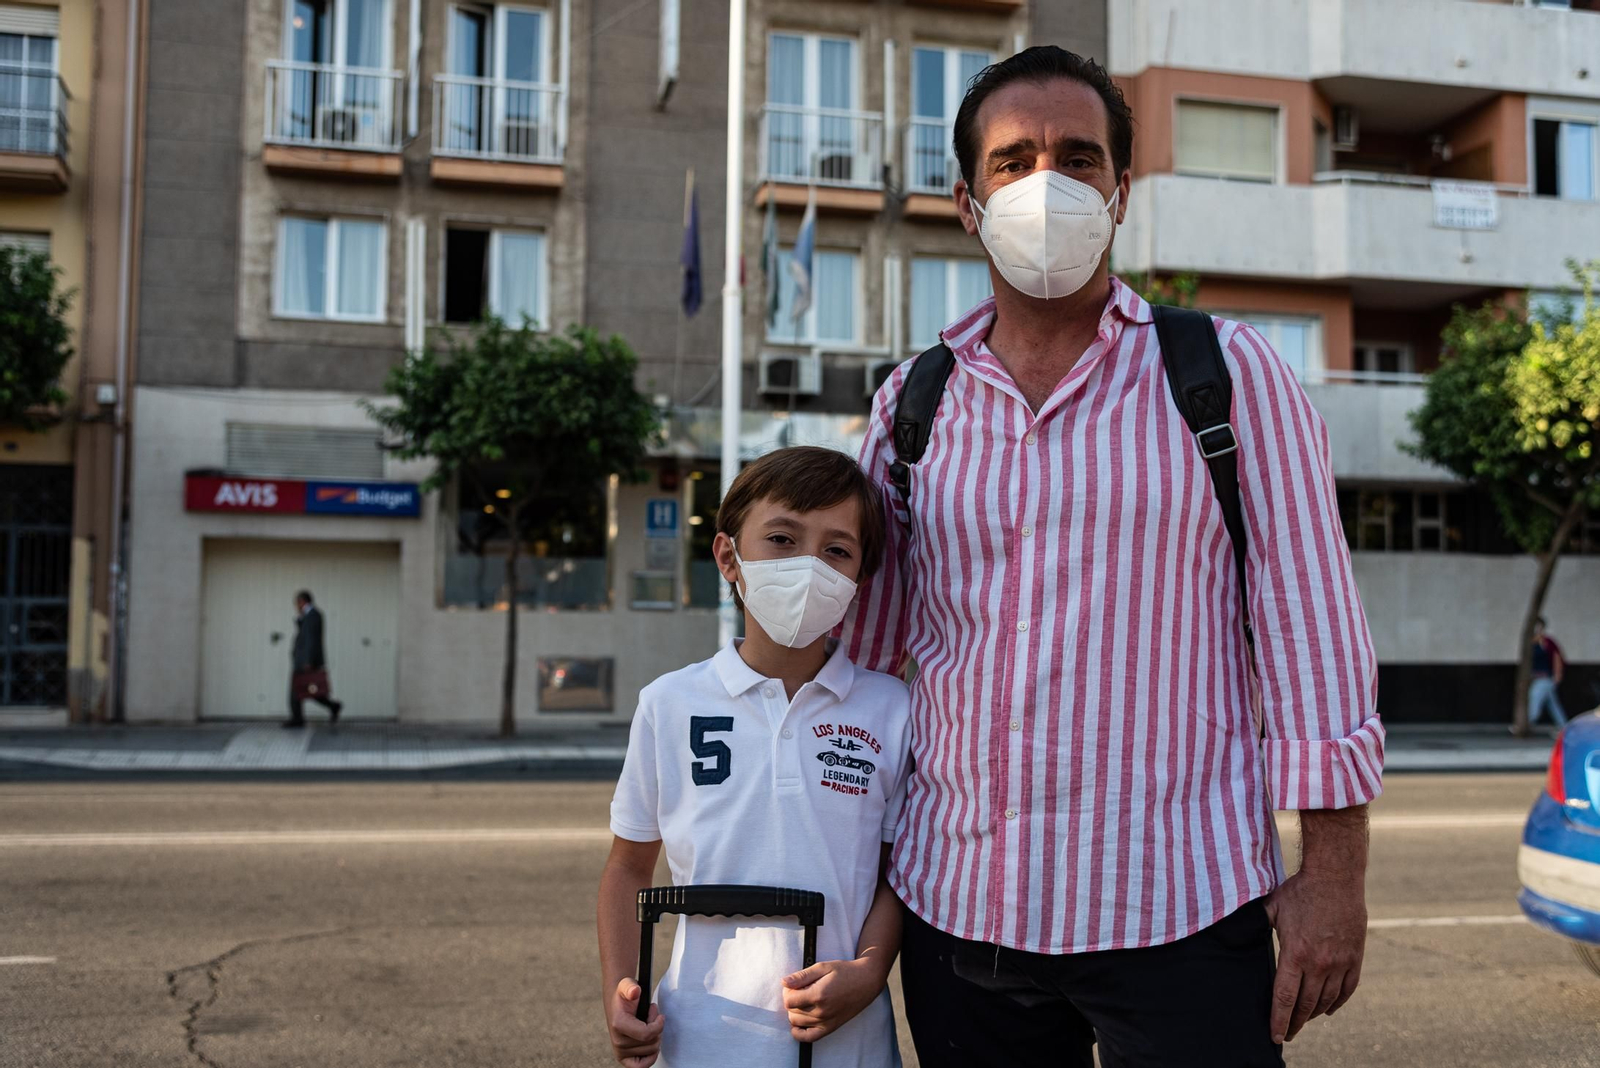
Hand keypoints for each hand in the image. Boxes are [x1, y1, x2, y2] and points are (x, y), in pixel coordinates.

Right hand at [605, 977, 663, 1067]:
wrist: (617, 1004)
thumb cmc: (625, 995)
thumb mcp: (627, 985)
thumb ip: (630, 987)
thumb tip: (635, 992)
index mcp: (619, 1025)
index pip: (648, 1034)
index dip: (658, 1024)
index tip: (659, 1015)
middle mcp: (618, 1041)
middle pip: (652, 1043)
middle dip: (657, 1028)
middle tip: (651, 1017)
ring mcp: (620, 1051)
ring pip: (652, 1051)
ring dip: (655, 1038)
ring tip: (649, 1025)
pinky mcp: (624, 1058)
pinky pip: (641, 1067)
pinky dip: (650, 1058)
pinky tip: (650, 1044)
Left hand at [781, 956, 885, 1043]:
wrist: (866, 982)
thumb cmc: (844, 971)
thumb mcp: (823, 967)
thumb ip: (802, 976)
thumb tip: (784, 982)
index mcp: (818, 995)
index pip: (788, 1000)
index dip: (787, 991)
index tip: (794, 985)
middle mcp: (822, 1011)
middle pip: (791, 1012)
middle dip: (791, 1000)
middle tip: (800, 990)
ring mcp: (826, 1022)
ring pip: (797, 1022)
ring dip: (795, 1012)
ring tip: (804, 1000)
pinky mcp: (831, 1028)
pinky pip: (808, 1037)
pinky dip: (799, 1032)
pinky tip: (799, 1022)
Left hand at [1263, 867, 1366, 1043]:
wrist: (1335, 877)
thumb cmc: (1299, 891)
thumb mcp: (1271, 909)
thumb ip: (1257, 927)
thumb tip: (1238, 933)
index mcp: (1295, 953)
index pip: (1284, 998)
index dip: (1279, 1020)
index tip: (1275, 1036)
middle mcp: (1319, 963)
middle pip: (1305, 1005)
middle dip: (1295, 1023)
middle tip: (1288, 1033)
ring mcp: (1339, 962)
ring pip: (1327, 1001)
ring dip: (1314, 1014)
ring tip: (1303, 1020)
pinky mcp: (1355, 958)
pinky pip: (1348, 990)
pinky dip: (1337, 1003)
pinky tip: (1328, 1010)